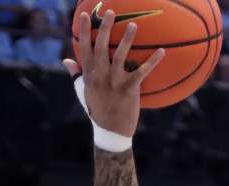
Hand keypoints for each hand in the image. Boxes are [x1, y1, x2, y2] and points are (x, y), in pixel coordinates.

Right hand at [62, 10, 164, 137]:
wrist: (110, 130)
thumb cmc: (98, 109)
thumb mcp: (83, 91)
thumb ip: (75, 74)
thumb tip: (66, 60)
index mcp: (89, 74)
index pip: (84, 48)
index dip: (85, 30)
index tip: (86, 15)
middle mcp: (99, 75)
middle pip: (100, 47)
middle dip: (105, 28)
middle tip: (112, 12)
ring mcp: (114, 82)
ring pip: (120, 56)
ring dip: (127, 39)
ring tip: (134, 25)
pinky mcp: (129, 89)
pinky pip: (142, 72)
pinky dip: (153, 61)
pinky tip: (162, 51)